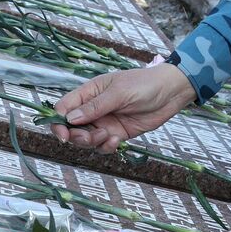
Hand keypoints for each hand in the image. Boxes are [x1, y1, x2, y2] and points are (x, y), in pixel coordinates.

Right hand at [50, 63, 196, 152]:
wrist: (171, 92)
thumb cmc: (144, 84)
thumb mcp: (119, 92)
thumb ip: (95, 106)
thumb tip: (70, 118)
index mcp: (90, 92)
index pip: (64, 108)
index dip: (58, 122)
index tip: (63, 134)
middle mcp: (94, 109)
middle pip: (71, 128)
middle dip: (76, 136)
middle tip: (90, 137)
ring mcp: (105, 122)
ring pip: (86, 139)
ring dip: (92, 142)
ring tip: (108, 136)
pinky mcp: (117, 133)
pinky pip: (103, 146)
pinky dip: (106, 147)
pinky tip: (117, 141)